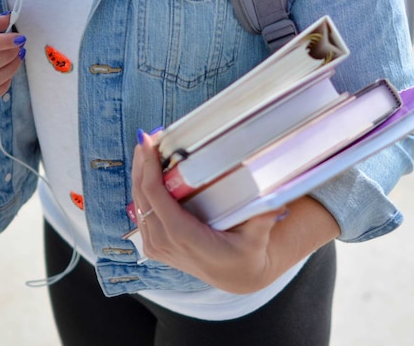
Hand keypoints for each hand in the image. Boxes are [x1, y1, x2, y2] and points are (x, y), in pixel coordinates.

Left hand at [131, 131, 285, 293]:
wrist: (237, 277)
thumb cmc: (246, 254)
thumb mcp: (257, 238)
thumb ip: (263, 219)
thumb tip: (275, 201)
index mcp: (183, 236)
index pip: (155, 197)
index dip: (148, 168)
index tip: (148, 142)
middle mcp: (164, 242)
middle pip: (141, 196)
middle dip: (141, 164)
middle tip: (147, 137)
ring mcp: (157, 246)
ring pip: (138, 204)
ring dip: (139, 175)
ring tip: (146, 148)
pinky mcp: (155, 246)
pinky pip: (141, 213)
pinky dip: (142, 190)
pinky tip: (146, 172)